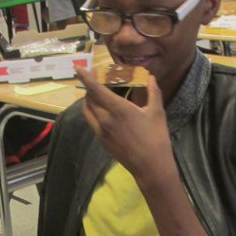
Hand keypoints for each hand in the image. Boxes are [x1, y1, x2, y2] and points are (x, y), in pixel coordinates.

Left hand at [74, 67, 175, 182]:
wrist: (150, 167)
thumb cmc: (156, 138)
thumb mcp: (157, 112)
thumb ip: (153, 92)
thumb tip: (150, 77)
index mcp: (118, 109)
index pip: (95, 89)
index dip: (85, 77)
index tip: (78, 68)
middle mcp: (105, 120)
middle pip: (89, 99)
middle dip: (89, 86)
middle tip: (95, 77)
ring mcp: (101, 132)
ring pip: (87, 111)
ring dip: (88, 99)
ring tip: (96, 92)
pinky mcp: (102, 141)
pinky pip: (92, 122)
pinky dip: (92, 112)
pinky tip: (102, 110)